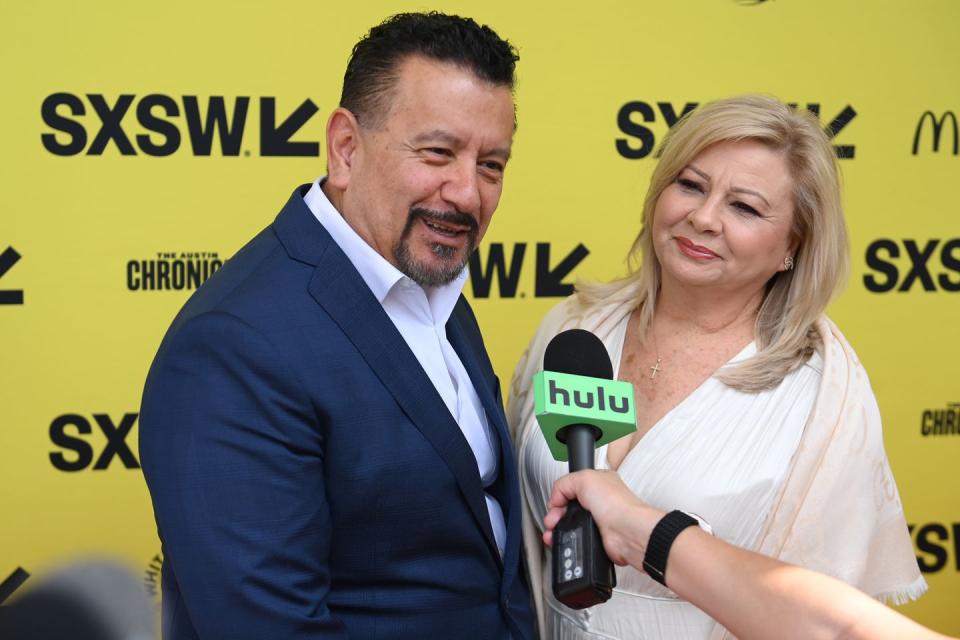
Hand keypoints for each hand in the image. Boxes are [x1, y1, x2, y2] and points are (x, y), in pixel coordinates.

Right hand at [543, 470, 663, 568]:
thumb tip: (555, 498)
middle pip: (568, 507)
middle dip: (555, 514)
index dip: (560, 495)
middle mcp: (599, 501)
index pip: (571, 487)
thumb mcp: (583, 478)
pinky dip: (566, 540)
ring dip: (557, 529)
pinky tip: (561, 540)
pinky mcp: (597, 538)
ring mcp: (598, 521)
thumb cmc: (616, 504)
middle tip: (552, 520)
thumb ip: (564, 483)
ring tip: (552, 532)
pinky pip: (576, 539)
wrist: (626, 532)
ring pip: (570, 524)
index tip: (555, 504)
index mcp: (598, 483)